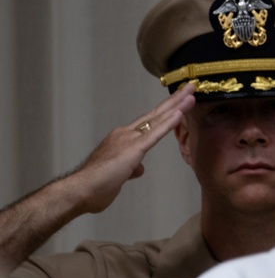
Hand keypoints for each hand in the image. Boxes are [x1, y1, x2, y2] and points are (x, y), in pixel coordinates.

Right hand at [0, 85, 196, 274]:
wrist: (79, 191)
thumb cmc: (95, 186)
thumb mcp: (118, 176)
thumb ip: (129, 168)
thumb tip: (136, 168)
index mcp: (122, 139)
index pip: (149, 122)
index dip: (165, 111)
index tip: (179, 101)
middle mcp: (125, 134)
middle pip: (155, 114)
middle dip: (174, 100)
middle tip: (190, 87)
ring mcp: (129, 139)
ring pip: (157, 119)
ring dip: (176, 105)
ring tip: (191, 93)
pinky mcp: (133, 149)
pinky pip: (155, 134)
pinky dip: (169, 122)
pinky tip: (180, 113)